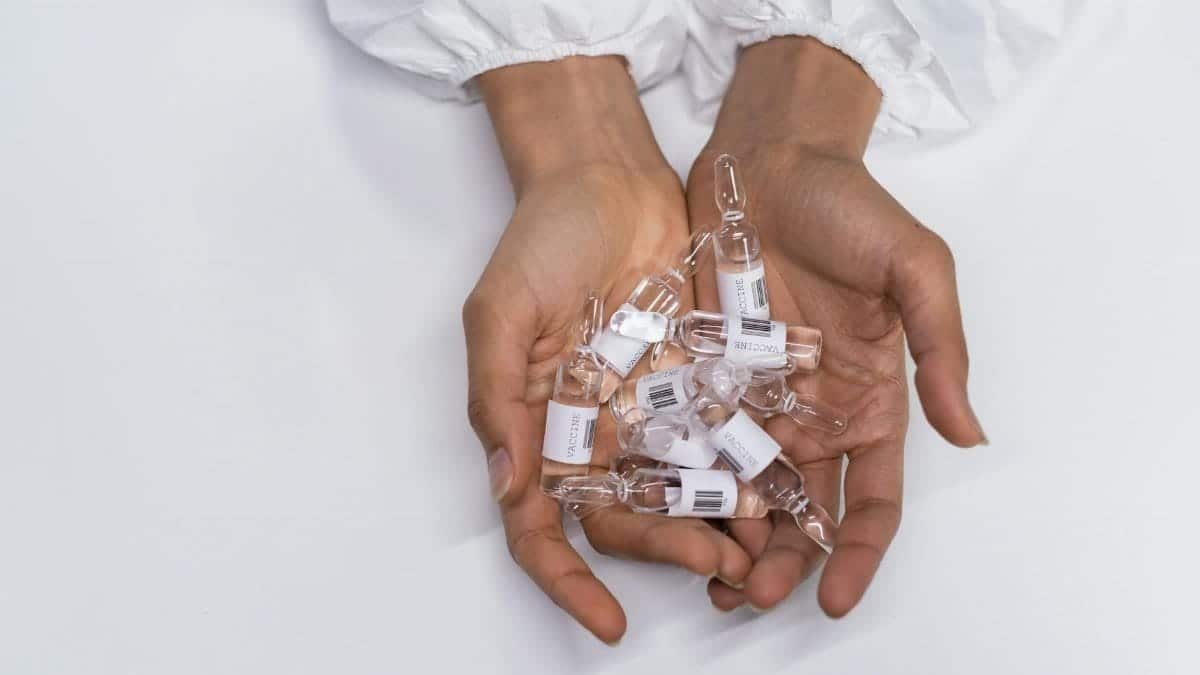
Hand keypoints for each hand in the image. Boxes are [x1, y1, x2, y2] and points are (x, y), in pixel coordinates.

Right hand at [466, 57, 750, 643]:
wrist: (607, 177)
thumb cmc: (540, 239)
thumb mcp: (499, 313)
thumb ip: (499, 398)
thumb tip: (507, 486)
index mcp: (541, 429)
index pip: (543, 527)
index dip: (567, 581)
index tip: (606, 621)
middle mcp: (596, 432)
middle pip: (625, 519)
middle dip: (668, 552)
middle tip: (717, 566)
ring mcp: (650, 409)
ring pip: (682, 492)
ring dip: (717, 526)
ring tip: (761, 549)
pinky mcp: (699, 380)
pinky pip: (723, 439)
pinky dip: (746, 470)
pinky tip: (778, 491)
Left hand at [687, 38, 986, 615]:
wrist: (767, 159)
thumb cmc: (850, 206)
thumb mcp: (916, 269)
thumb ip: (941, 351)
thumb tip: (971, 434)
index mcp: (871, 399)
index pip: (873, 496)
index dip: (859, 551)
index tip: (834, 596)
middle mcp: (815, 411)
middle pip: (805, 508)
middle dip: (785, 560)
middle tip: (753, 598)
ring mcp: (756, 397)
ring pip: (747, 489)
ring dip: (732, 540)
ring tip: (710, 582)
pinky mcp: (704, 376)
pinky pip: (696, 440)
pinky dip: (687, 484)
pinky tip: (667, 517)